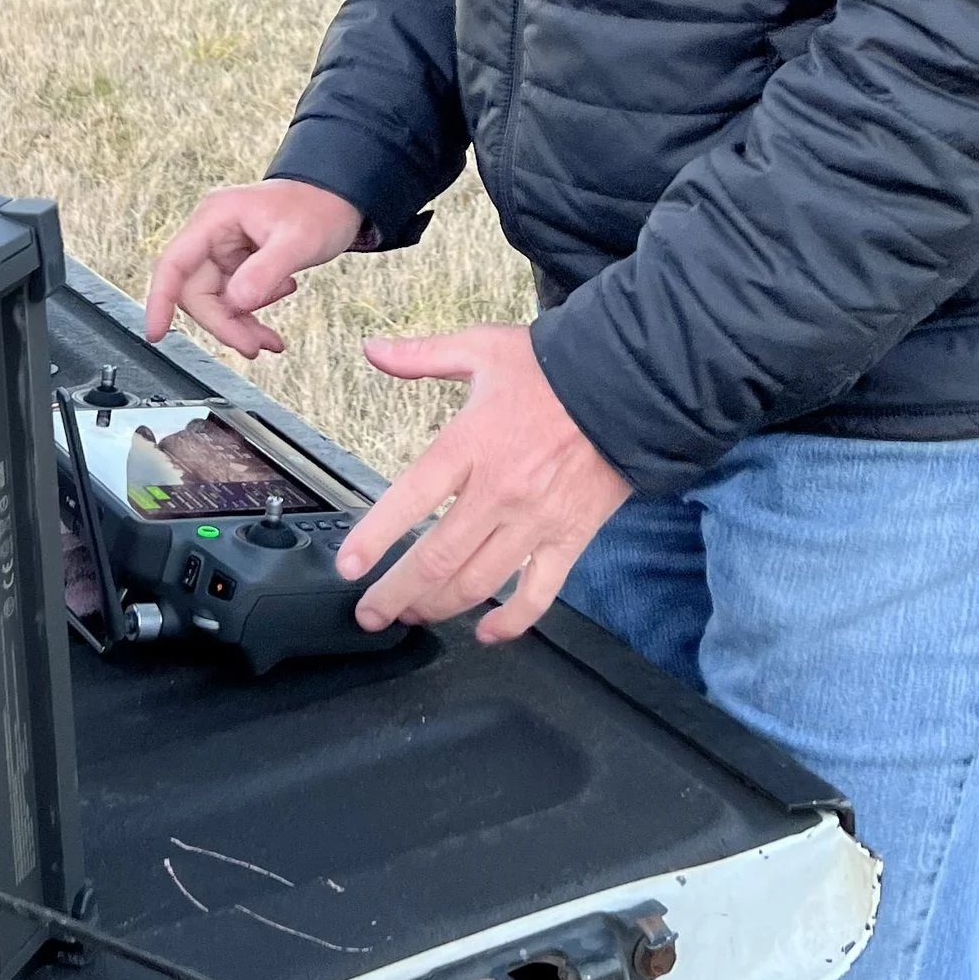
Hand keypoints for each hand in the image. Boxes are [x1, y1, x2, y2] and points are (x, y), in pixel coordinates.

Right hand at [144, 178, 363, 357]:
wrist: (339, 195)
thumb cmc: (319, 206)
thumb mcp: (297, 241)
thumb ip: (265, 272)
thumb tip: (237, 303)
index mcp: (216, 218)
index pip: (173, 264)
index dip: (160, 300)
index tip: (156, 333)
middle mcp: (213, 233)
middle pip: (197, 291)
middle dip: (223, 323)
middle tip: (253, 346)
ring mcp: (224, 248)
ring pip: (216, 300)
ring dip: (240, 324)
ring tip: (269, 341)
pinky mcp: (238, 262)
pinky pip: (233, 297)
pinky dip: (251, 313)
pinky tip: (276, 310)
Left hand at [337, 324, 631, 644]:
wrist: (630, 383)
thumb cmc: (554, 366)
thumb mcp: (482, 347)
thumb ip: (423, 355)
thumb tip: (374, 349)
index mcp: (471, 443)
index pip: (410, 498)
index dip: (374, 538)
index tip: (349, 567)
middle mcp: (500, 490)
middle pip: (437, 557)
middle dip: (396, 593)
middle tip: (371, 612)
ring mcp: (536, 520)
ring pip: (478, 582)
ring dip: (438, 607)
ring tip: (413, 615)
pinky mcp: (570, 538)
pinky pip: (538, 593)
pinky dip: (512, 621)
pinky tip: (488, 632)